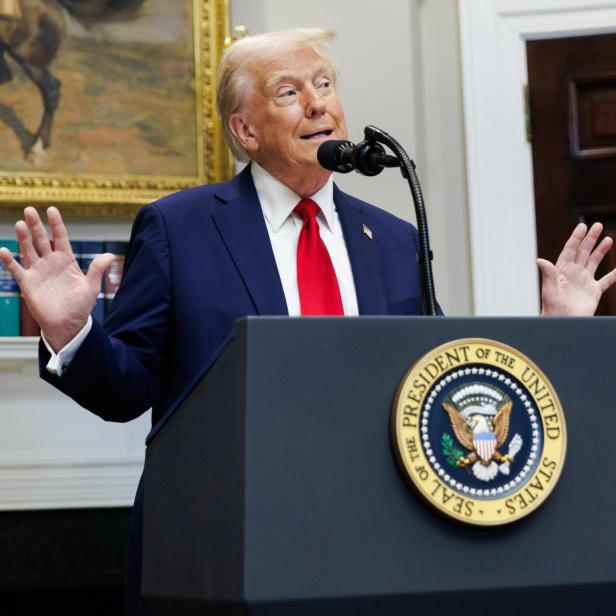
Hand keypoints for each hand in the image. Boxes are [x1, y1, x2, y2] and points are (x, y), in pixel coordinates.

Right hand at [0, 207, 114, 350]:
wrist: (67, 324)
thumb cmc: (80, 306)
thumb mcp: (91, 286)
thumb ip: (97, 269)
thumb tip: (110, 255)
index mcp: (66, 261)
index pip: (60, 238)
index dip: (56, 224)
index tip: (52, 209)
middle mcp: (50, 263)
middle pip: (41, 240)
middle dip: (36, 225)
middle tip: (29, 210)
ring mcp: (38, 272)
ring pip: (28, 250)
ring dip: (23, 238)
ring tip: (20, 224)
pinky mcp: (28, 283)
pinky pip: (16, 270)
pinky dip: (9, 261)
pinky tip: (4, 250)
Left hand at [537, 222, 615, 315]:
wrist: (563, 324)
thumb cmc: (553, 310)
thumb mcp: (550, 291)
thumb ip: (548, 275)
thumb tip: (539, 260)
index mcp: (562, 271)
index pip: (570, 250)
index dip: (576, 238)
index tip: (582, 226)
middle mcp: (573, 274)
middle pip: (583, 252)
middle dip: (590, 239)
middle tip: (597, 225)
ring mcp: (584, 281)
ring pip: (594, 262)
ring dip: (600, 251)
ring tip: (608, 239)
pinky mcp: (593, 291)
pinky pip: (606, 280)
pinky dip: (614, 274)